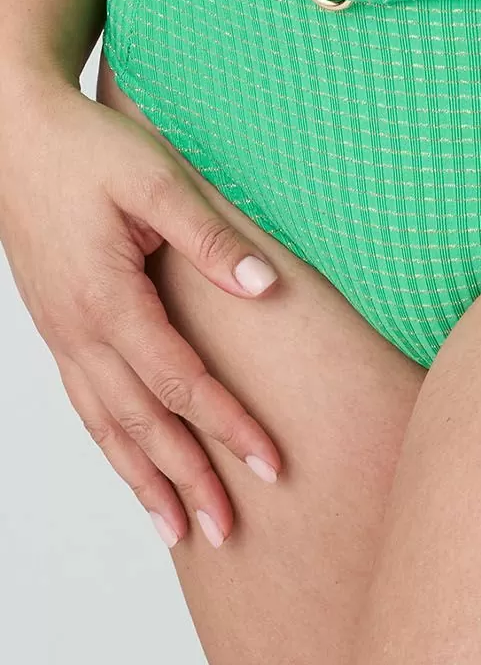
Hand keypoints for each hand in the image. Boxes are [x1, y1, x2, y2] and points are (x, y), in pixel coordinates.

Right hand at [0, 72, 283, 549]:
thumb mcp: (157, 179)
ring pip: (105, 426)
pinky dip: (112, 447)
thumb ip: (210, 238)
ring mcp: (61, 334)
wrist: (17, 132)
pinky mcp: (58, 327)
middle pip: (141, 424)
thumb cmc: (88, 149)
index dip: (228, 426)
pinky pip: (85, 405)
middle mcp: (78, 330)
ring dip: (144, 480)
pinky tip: (132, 469)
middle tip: (227, 532)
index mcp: (107, 299)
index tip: (271, 464)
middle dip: (187, 480)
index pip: (180, 383)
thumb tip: (265, 289)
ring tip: (177, 531)